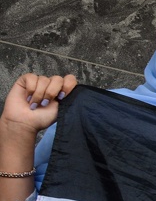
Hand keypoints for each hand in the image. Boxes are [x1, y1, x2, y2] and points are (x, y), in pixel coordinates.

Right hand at [0, 74, 76, 200]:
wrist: (25, 122)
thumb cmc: (43, 118)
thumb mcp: (62, 110)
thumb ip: (71, 100)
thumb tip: (83, 94)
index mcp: (61, 91)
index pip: (70, 79)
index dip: (68, 86)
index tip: (62, 97)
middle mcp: (51, 84)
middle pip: (58, 78)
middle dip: (52, 92)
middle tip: (46, 104)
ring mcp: (39, 81)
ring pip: (44, 79)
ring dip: (40, 94)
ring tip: (35, 104)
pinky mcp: (27, 80)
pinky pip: (32, 77)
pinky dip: (31, 89)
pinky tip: (28, 98)